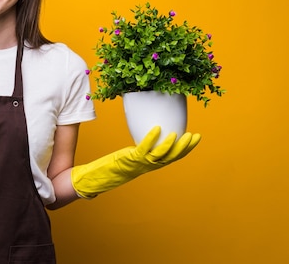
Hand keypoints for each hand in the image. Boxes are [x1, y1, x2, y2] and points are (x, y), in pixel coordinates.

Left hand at [71, 126, 200, 197]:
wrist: (105, 175)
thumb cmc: (121, 163)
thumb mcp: (137, 154)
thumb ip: (146, 146)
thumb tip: (153, 128)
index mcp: (154, 164)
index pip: (175, 157)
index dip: (187, 148)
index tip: (197, 137)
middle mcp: (151, 164)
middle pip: (172, 157)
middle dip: (185, 147)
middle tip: (194, 135)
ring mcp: (142, 162)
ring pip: (161, 155)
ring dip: (171, 145)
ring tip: (178, 134)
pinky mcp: (132, 158)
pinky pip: (144, 148)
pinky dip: (151, 138)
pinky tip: (157, 128)